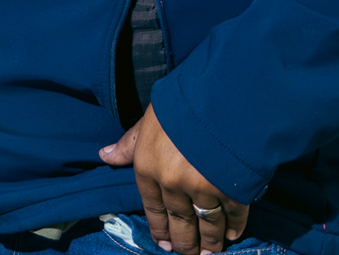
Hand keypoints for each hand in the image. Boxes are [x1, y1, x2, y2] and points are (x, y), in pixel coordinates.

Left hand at [100, 105, 246, 253]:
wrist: (218, 99)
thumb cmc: (179, 107)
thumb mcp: (147, 121)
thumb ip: (129, 144)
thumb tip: (105, 156)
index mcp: (147, 168)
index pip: (151, 207)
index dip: (159, 227)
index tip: (164, 243)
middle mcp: (172, 184)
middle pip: (178, 221)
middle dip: (184, 242)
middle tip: (187, 254)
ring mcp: (203, 189)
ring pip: (206, 224)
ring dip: (209, 242)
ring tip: (210, 254)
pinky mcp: (232, 190)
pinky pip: (233, 215)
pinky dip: (233, 227)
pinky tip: (231, 235)